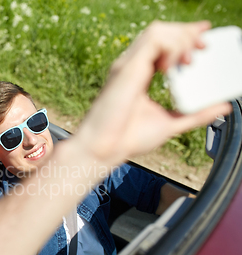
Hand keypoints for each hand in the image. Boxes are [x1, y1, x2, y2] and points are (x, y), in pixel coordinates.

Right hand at [78, 21, 231, 163]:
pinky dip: (172, 47)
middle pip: (162, 31)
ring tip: (188, 61)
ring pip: (158, 31)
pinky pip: (154, 41)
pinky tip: (175, 66)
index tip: (203, 43)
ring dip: (181, 40)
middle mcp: (133, 66)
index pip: (163, 44)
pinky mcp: (128, 67)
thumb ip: (196, 114)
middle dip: (187, 33)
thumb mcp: (171, 123)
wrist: (105, 149)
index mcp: (140, 75)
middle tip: (203, 48)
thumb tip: (223, 106)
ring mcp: (129, 65)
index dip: (184, 37)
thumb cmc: (127, 139)